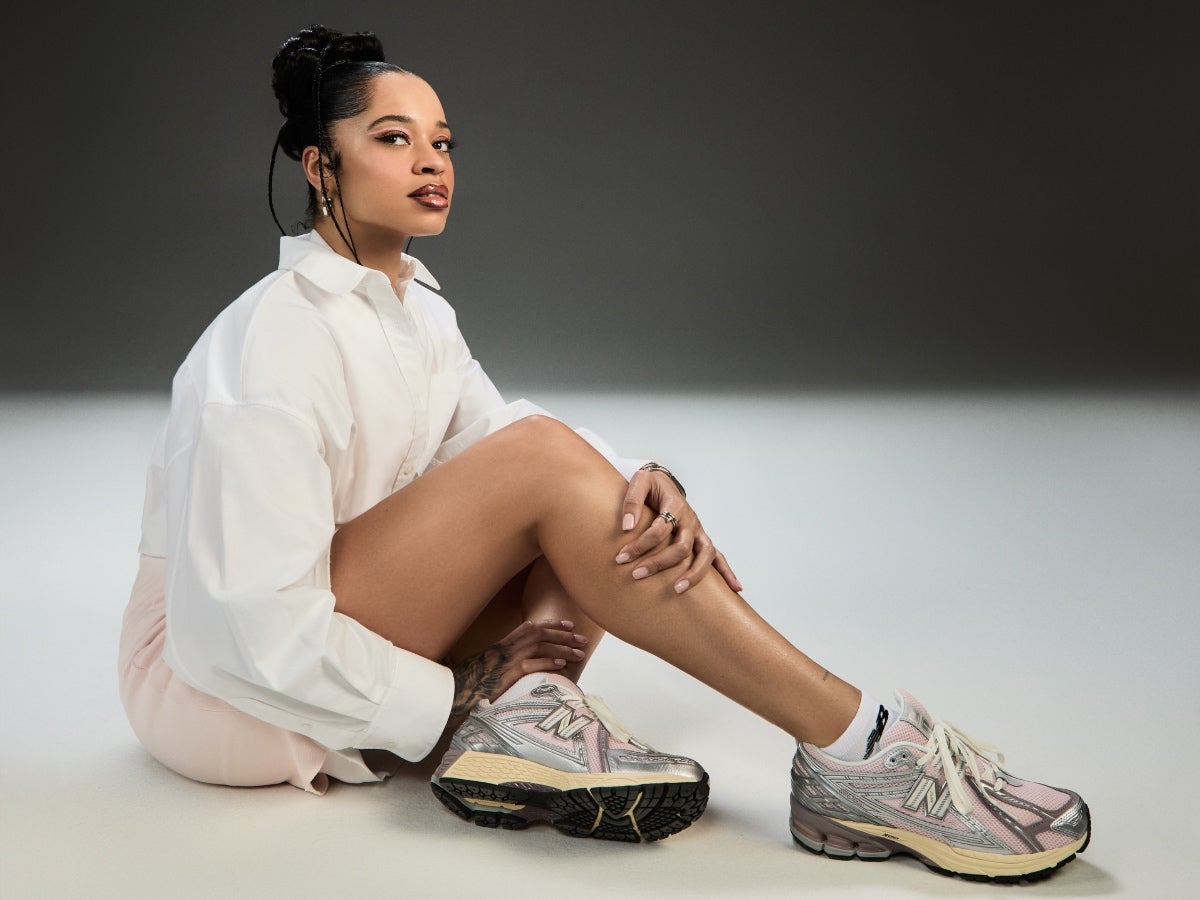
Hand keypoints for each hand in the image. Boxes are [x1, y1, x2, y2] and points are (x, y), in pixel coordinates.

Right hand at [449, 618, 586, 716]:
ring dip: (562, 649)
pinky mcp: (507, 674)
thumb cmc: (474, 680)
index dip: (551, 624)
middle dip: (564, 636)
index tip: (569, 625)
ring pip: (540, 647)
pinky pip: (531, 665)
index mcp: (504, 643)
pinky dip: (547, 664)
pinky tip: (561, 666)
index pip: (532, 627)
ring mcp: (507, 660)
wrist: (458, 689)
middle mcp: (507, 648)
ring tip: (579, 654)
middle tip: (582, 640)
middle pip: (540, 634)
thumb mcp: (492, 665)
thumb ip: (508, 660)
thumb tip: (524, 663)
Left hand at [615, 469, 742, 594]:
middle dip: (659, 563)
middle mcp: (690, 520)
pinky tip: (735, 588)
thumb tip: (627, 527)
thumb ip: (632, 502)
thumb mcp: (639, 483)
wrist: (663, 481)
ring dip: (694, 574)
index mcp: (675, 505)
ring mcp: (698, 531)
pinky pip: (718, 557)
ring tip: (678, 590)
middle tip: (636, 574)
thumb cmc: (650, 485)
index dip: (640, 545)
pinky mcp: (701, 539)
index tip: (621, 557)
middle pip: (681, 547)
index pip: (659, 529)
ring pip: (705, 555)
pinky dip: (727, 572)